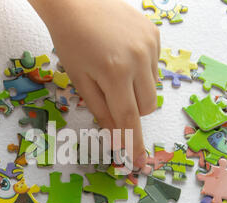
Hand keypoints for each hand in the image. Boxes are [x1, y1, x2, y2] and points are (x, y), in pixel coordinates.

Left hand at [30, 0, 160, 168]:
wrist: (77, 1)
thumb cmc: (71, 42)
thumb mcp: (80, 80)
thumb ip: (101, 109)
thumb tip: (116, 134)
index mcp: (115, 74)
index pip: (129, 119)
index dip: (133, 143)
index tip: (139, 162)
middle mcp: (139, 60)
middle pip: (146, 107)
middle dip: (132, 112)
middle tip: (115, 97)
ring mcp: (150, 46)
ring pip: (153, 89)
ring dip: (138, 91)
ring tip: (117, 71)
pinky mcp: (155, 35)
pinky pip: (155, 67)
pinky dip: (142, 71)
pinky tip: (125, 56)